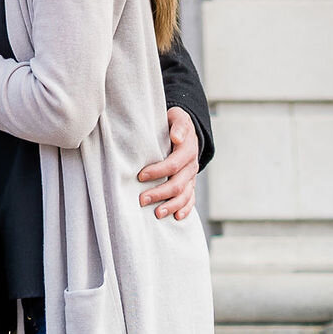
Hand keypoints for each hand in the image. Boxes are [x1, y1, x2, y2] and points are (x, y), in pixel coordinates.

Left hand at [139, 106, 198, 220]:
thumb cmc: (175, 123)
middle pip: (178, 184)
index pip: (173, 164)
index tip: (140, 176)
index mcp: (188, 149)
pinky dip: (185, 209)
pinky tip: (176, 217)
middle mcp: (192, 165)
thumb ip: (178, 125)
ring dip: (171, 206)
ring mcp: (192, 176)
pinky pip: (191, 200)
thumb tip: (176, 137)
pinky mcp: (191, 184)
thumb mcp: (178, 116)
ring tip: (157, 213)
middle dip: (160, 193)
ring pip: (185, 195)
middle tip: (142, 200)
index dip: (158, 171)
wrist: (186, 130)